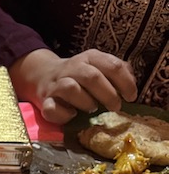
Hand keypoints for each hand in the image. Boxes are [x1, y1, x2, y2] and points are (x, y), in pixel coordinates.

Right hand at [9, 48, 137, 123]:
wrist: (43, 75)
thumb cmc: (78, 76)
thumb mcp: (98, 66)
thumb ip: (115, 71)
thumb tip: (131, 82)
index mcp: (89, 58)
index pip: (112, 66)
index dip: (125, 82)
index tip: (131, 97)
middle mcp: (72, 68)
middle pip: (92, 77)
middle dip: (108, 94)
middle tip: (116, 107)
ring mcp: (56, 84)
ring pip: (71, 89)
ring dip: (85, 102)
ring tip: (91, 108)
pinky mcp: (44, 101)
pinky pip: (52, 108)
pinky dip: (63, 114)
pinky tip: (71, 115)